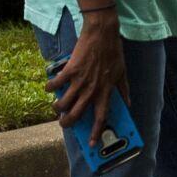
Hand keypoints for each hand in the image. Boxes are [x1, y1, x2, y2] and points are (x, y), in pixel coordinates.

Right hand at [46, 11, 128, 142]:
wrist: (102, 33)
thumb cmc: (113, 51)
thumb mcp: (122, 73)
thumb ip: (123, 90)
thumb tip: (128, 103)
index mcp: (105, 92)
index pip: (100, 118)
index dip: (95, 133)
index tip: (91, 143)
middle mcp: (91, 90)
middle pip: (76, 115)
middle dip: (67, 123)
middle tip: (63, 123)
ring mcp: (80, 81)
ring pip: (63, 103)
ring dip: (57, 107)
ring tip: (56, 106)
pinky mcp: (70, 70)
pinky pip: (56, 84)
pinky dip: (50, 86)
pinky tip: (48, 86)